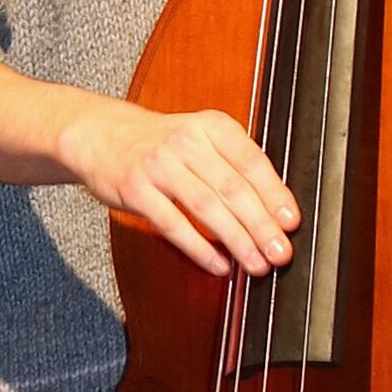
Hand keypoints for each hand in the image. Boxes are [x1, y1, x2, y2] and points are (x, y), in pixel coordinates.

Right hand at [62, 98, 297, 278]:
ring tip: (256, 264)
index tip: (291, 222)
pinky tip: (219, 265)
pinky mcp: (136, 190)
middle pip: (232, 188)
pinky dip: (199, 248)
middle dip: (261, 225)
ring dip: (236, 240)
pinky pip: (173, 224)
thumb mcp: (200, 137)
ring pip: (206, 207)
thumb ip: (233, 164)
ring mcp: (159, 165)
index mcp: (211, 126)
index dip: (274, 194)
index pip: (251, 162)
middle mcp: (186, 141)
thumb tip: (274, 209)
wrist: (99, 135)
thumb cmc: (160, 144)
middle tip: (280, 253)